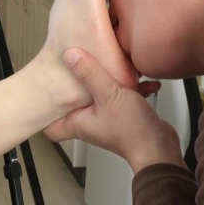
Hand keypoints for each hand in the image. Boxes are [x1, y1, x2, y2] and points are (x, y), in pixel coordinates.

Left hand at [44, 48, 185, 173]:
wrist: (161, 149)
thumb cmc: (133, 131)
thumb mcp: (109, 94)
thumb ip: (90, 74)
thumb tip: (71, 55)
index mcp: (77, 122)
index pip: (49, 124)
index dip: (45, 110)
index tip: (43, 91)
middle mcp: (89, 122)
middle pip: (74, 102)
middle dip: (76, 86)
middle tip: (73, 69)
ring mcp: (107, 119)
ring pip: (100, 96)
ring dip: (108, 82)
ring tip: (111, 66)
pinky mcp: (126, 116)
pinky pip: (123, 97)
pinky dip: (132, 88)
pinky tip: (143, 80)